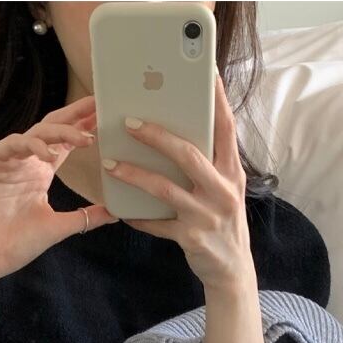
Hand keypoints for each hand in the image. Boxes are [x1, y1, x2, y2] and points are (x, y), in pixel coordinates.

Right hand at [0, 96, 114, 288]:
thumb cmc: (14, 245)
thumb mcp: (58, 227)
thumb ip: (86, 218)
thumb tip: (117, 214)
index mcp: (39, 173)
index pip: (64, 143)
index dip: (82, 129)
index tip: (103, 117)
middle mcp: (23, 162)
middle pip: (51, 129)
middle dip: (74, 116)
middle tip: (96, 104)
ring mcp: (4, 160)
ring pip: (35, 133)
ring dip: (60, 132)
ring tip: (83, 138)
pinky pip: (12, 144)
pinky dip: (31, 146)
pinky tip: (48, 154)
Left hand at [103, 73, 257, 292]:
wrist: (233, 268)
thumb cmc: (223, 218)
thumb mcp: (225, 187)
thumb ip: (210, 162)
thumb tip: (180, 129)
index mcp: (232, 171)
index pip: (225, 128)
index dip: (217, 100)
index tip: (205, 73)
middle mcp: (223, 190)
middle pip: (188, 154)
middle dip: (157, 136)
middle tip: (129, 122)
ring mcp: (207, 215)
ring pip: (165, 188)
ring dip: (134, 174)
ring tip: (109, 162)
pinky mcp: (191, 237)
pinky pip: (156, 223)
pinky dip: (136, 215)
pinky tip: (120, 209)